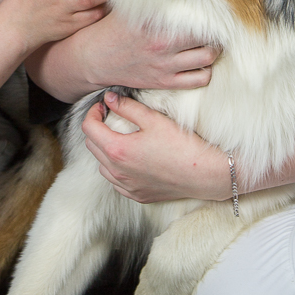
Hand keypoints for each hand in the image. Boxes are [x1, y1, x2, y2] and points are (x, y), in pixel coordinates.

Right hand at [78, 10, 217, 90]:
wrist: (93, 58)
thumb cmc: (111, 28)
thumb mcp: (129, 7)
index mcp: (156, 23)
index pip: (197, 15)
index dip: (211, 11)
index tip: (215, 8)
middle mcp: (163, 45)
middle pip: (208, 38)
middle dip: (216, 31)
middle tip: (216, 26)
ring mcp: (165, 66)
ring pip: (208, 59)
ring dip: (213, 50)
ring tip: (211, 43)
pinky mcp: (164, 82)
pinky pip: (199, 80)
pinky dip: (205, 71)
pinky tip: (199, 63)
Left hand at [82, 90, 232, 202]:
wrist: (204, 173)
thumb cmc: (182, 145)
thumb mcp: (153, 119)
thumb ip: (127, 107)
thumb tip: (109, 98)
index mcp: (117, 150)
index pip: (89, 128)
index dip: (93, 113)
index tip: (104, 106)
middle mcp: (117, 172)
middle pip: (92, 146)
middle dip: (97, 129)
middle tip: (111, 117)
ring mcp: (126, 186)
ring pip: (102, 166)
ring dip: (105, 150)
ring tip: (121, 138)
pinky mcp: (137, 195)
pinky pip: (116, 182)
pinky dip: (116, 169)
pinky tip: (130, 160)